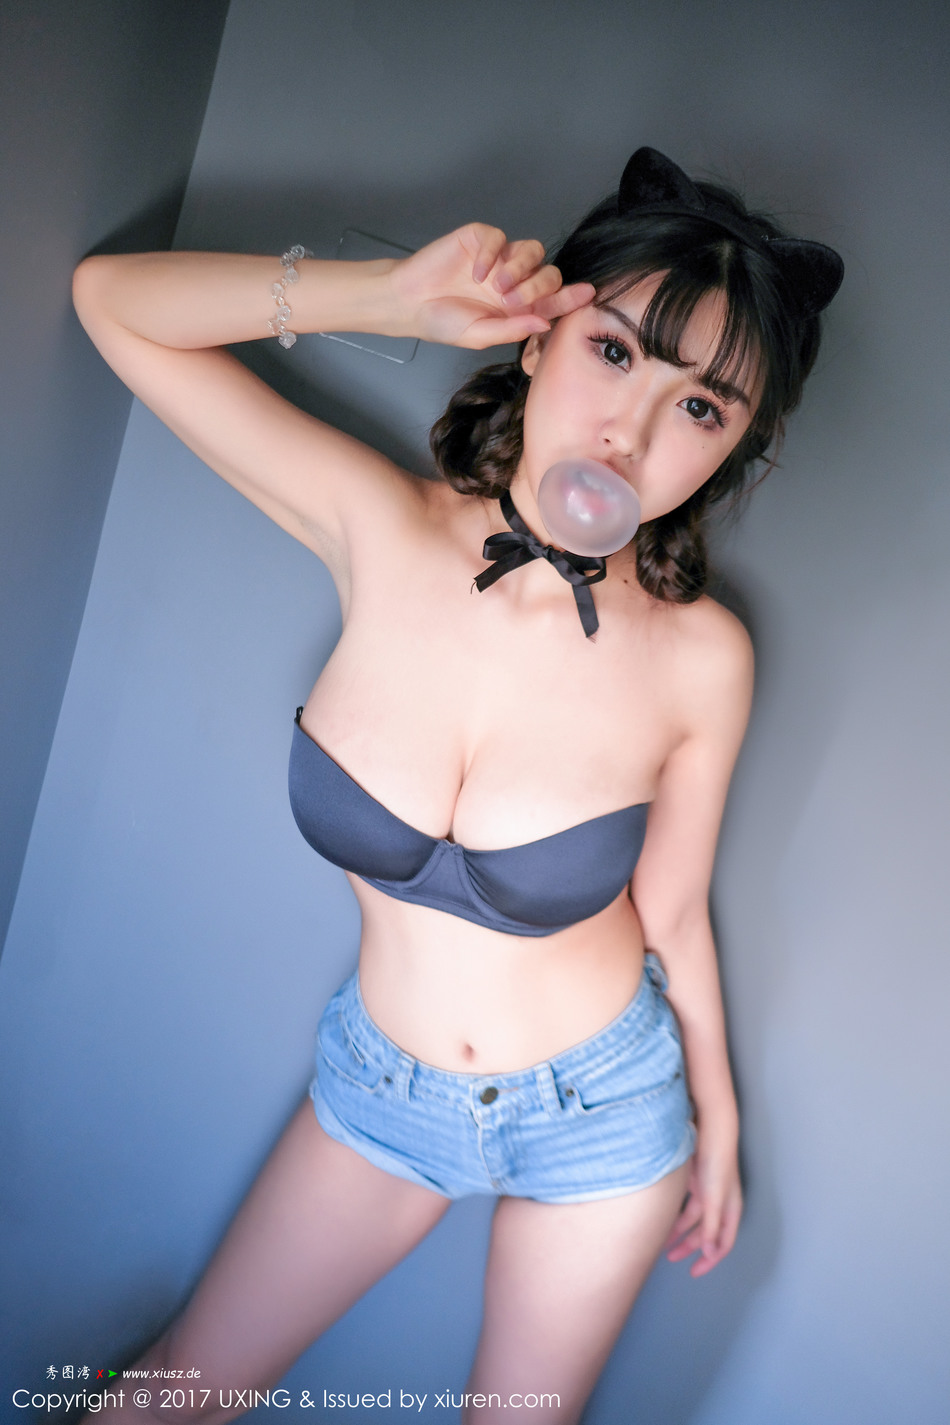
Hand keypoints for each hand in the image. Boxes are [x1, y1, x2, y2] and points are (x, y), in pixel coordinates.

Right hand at [389, 223, 594, 348]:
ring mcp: (500, 259)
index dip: (571, 297)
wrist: (410, 303)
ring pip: (531, 250)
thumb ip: (512, 329)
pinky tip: (476, 272)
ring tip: (497, 287)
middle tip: (513, 301)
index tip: (587, 293)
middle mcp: (515, 281)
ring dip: (520, 268)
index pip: (553, 300)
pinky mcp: (481, 239)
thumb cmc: (444, 322)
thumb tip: (544, 323)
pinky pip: (499, 238)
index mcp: (519, 307)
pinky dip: (492, 253)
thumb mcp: (479, 335)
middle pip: (548, 273)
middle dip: (537, 288)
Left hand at [665, 1130, 742, 1276]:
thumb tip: (710, 1253)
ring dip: (680, 1233)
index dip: (710, 1260)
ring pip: (694, 1221)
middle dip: (690, 1248)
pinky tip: (664, 1222)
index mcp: (731, 1210)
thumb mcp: (713, 1199)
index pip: (723, 1243)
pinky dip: (676, 1217)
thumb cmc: (716, 1164)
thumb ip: (711, 1227)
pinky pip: (686, 1207)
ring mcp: (708, 1193)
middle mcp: (721, 1204)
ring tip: (662, 1243)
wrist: (709, 1130)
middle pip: (707, 1234)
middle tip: (672, 1258)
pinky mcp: (696, 1183)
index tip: (694, 1272)